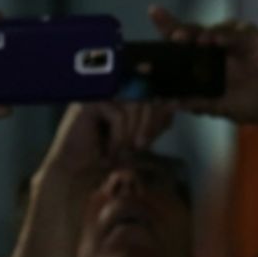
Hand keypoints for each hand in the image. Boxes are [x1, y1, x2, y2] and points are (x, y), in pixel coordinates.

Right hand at [36, 101, 174, 181]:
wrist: (78, 170)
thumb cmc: (108, 154)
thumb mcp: (139, 137)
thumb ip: (156, 119)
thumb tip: (178, 102)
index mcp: (124, 90)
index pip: (153, 89)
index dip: (163, 108)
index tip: (166, 124)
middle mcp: (112, 86)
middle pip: (147, 94)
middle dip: (149, 124)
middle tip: (140, 146)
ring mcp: (100, 91)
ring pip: (134, 104)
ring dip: (133, 132)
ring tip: (123, 149)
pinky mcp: (89, 102)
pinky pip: (118, 115)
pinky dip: (118, 137)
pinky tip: (109, 149)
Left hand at [147, 4, 257, 135]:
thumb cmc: (245, 103)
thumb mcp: (213, 105)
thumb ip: (191, 101)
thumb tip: (164, 103)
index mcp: (201, 60)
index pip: (180, 43)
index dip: (166, 27)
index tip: (152, 12)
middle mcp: (213, 45)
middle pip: (191, 31)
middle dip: (178, 30)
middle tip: (171, 35)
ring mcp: (230, 38)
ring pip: (210, 30)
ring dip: (197, 33)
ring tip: (185, 39)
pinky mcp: (248, 36)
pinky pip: (234, 33)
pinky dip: (223, 36)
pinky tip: (215, 41)